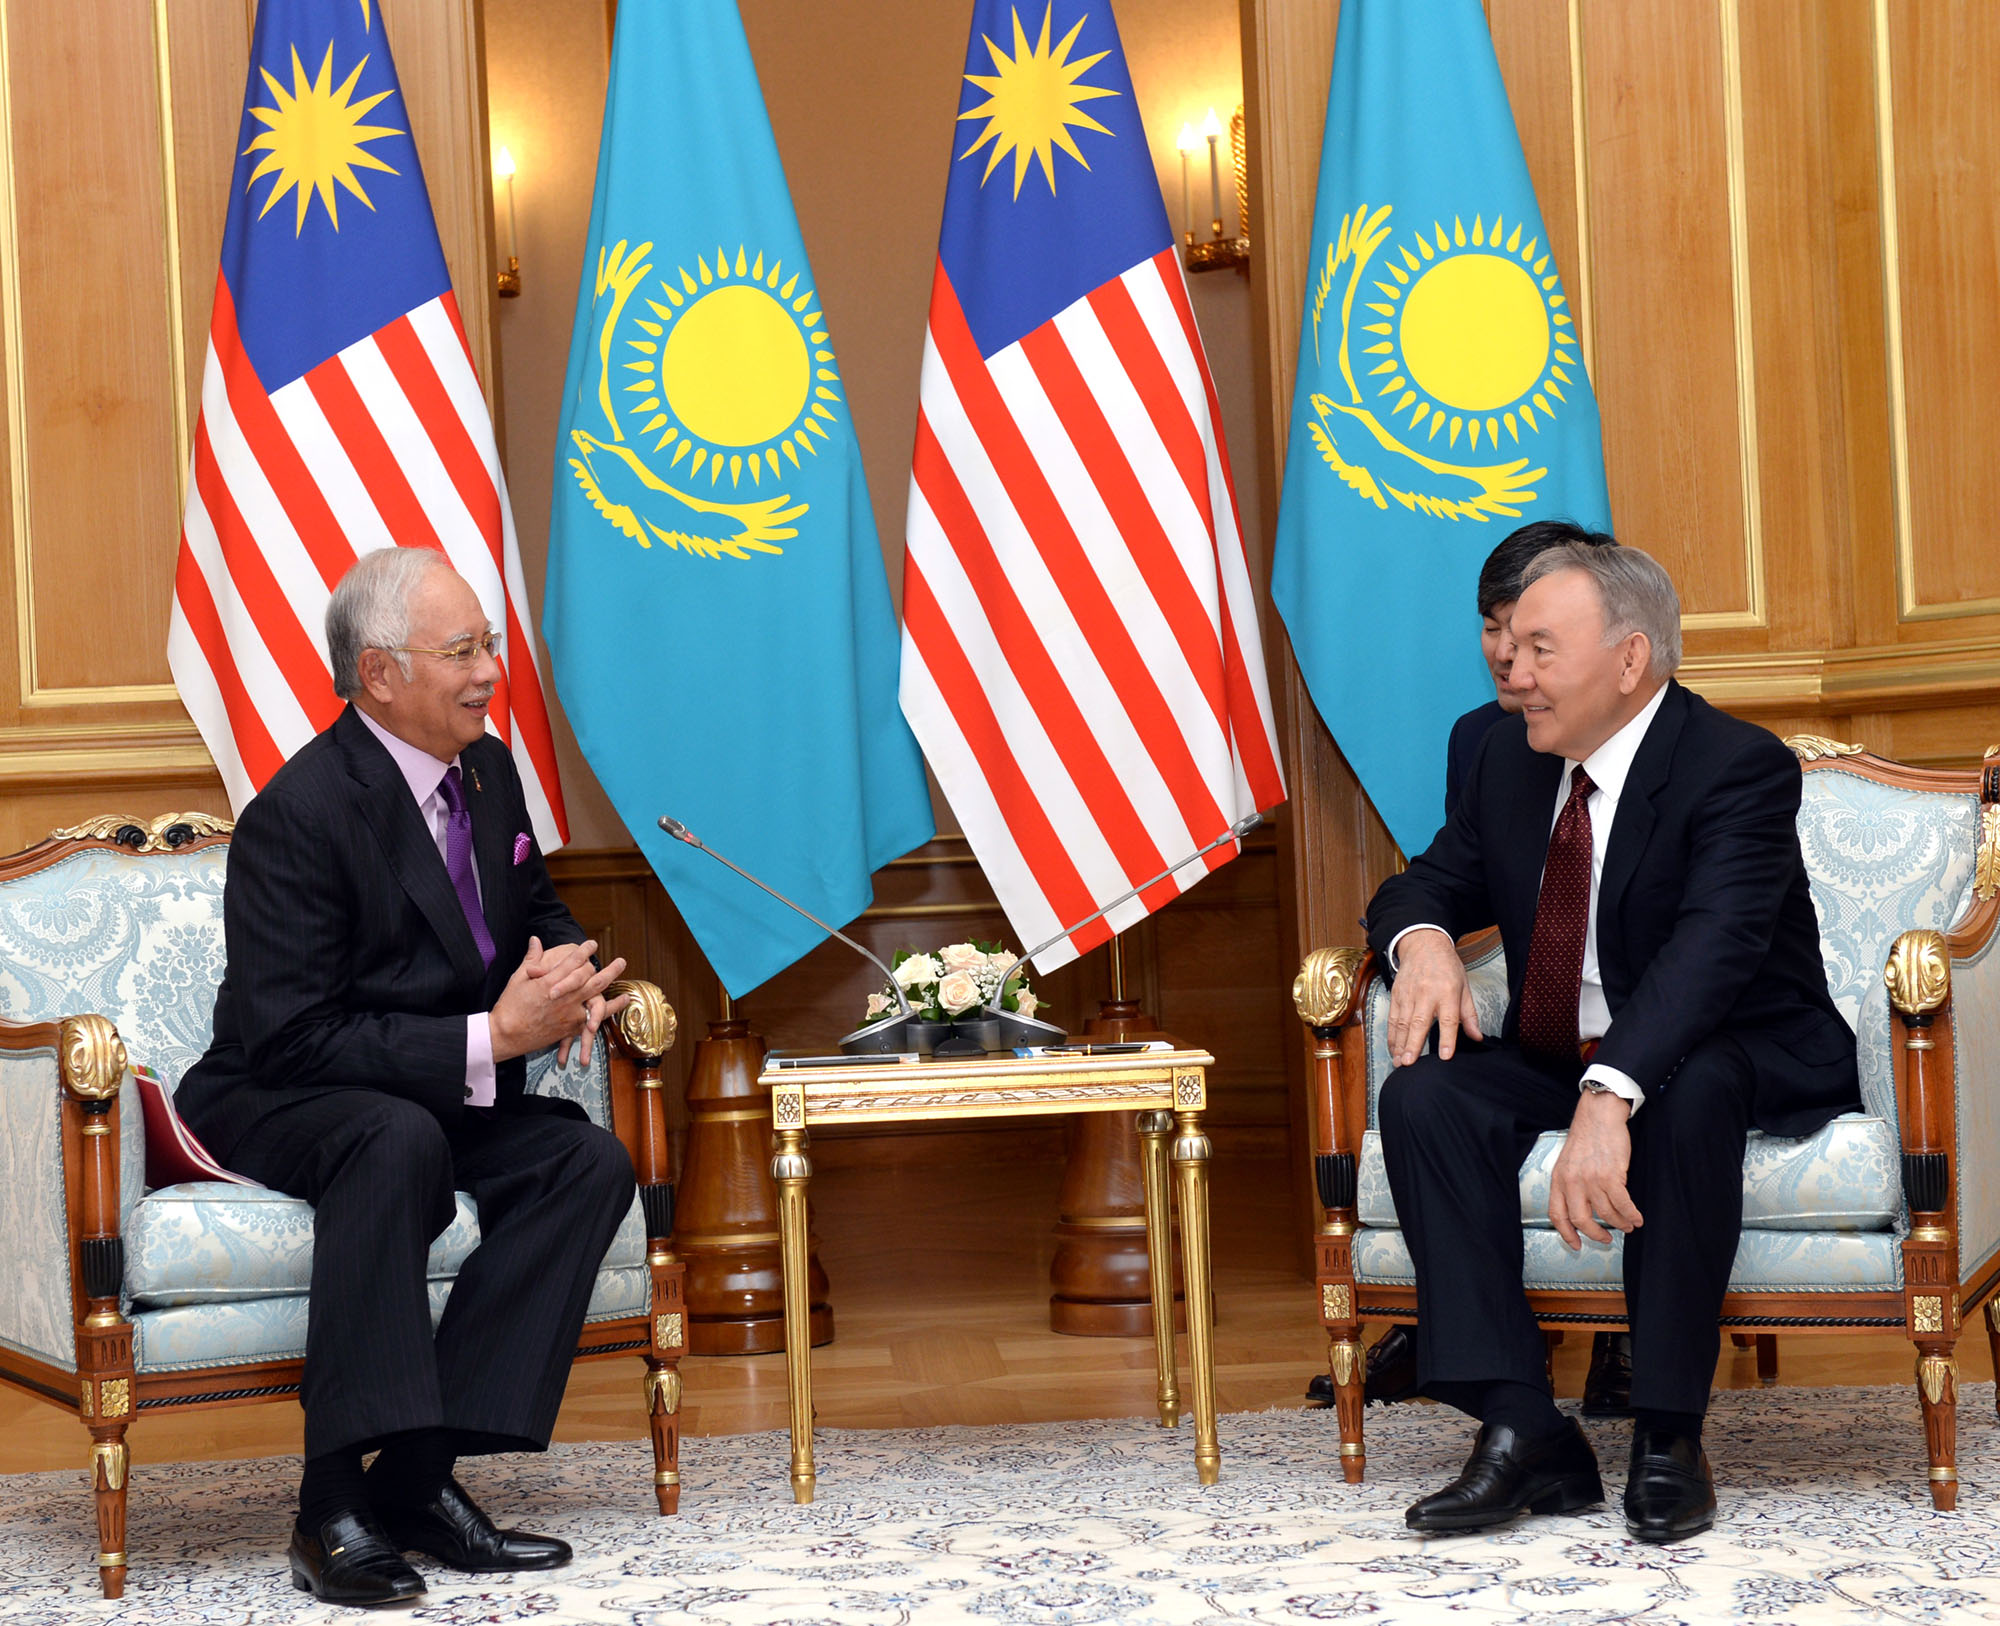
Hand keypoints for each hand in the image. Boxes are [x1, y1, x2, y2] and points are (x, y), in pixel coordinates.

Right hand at [490, 936, 629, 1062]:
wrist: (506, 1035)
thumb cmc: (509, 1006)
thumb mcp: (517, 979)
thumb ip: (531, 959)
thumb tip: (536, 939)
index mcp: (550, 982)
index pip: (572, 962)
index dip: (584, 951)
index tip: (592, 944)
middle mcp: (564, 996)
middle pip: (592, 978)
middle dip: (609, 969)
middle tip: (622, 961)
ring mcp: (569, 1013)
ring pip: (596, 997)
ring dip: (613, 987)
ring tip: (626, 989)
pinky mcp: (570, 1027)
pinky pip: (593, 1017)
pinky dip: (609, 1009)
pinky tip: (620, 1002)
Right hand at [1385, 928, 1482, 1066]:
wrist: (1424, 945)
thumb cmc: (1446, 967)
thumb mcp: (1464, 987)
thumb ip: (1469, 1014)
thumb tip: (1476, 1036)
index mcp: (1447, 992)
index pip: (1448, 1019)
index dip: (1447, 1038)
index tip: (1445, 1056)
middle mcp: (1426, 994)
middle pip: (1419, 1022)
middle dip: (1413, 1044)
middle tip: (1410, 1063)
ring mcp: (1408, 994)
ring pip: (1402, 1023)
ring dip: (1400, 1044)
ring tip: (1400, 1062)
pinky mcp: (1396, 995)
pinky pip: (1392, 1019)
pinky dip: (1392, 1035)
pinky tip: (1393, 1049)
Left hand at [1549, 1089, 1643, 1248]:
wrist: (1599, 1116)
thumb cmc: (1586, 1138)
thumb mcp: (1567, 1162)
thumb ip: (1570, 1184)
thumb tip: (1580, 1207)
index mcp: (1559, 1179)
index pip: (1557, 1214)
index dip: (1566, 1233)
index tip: (1575, 1244)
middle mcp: (1572, 1182)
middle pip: (1580, 1220)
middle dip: (1595, 1234)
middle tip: (1606, 1239)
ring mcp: (1591, 1179)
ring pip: (1605, 1214)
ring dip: (1619, 1223)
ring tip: (1627, 1225)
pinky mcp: (1611, 1175)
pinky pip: (1622, 1204)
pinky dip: (1631, 1214)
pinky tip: (1636, 1217)